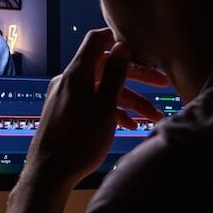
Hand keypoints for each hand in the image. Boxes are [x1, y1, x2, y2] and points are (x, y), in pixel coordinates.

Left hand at [24, 28, 169, 188]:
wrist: (49, 173)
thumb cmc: (79, 140)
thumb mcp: (105, 106)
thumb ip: (114, 74)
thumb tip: (121, 45)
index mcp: (77, 73)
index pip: (96, 41)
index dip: (117, 39)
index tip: (139, 45)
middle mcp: (68, 81)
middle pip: (105, 68)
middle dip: (136, 78)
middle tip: (163, 84)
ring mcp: (65, 97)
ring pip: (101, 90)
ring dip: (128, 101)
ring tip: (152, 117)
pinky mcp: (64, 113)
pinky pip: (91, 104)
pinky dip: (110, 110)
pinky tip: (128, 126)